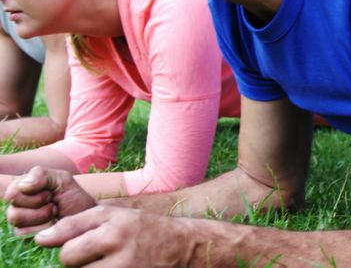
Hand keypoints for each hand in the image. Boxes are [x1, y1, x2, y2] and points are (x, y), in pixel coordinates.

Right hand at [4, 166, 96, 233]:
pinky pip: (24, 234)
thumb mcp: (62, 180)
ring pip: (17, 221)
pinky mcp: (24, 236)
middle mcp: (17, 206)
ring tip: (54, 213)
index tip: (51, 191)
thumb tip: (23, 185)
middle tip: (54, 203)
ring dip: (42, 215)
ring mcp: (19, 223)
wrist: (88, 217)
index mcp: (22, 188)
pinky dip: (43, 228)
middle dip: (40, 205)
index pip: (13, 192)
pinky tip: (53, 224)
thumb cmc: (74, 197)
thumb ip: (42, 175)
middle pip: (14, 210)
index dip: (35, 192)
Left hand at [35, 206, 191, 266]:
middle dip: (74, 259)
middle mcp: (118, 251)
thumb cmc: (143, 228)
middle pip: (70, 262)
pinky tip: (113, 266)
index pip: (67, 244)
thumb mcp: (115, 214)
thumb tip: (41, 239)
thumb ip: (77, 222)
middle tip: (92, 253)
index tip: (61, 244)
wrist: (182, 247)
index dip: (62, 244)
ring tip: (105, 261)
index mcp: (113, 229)